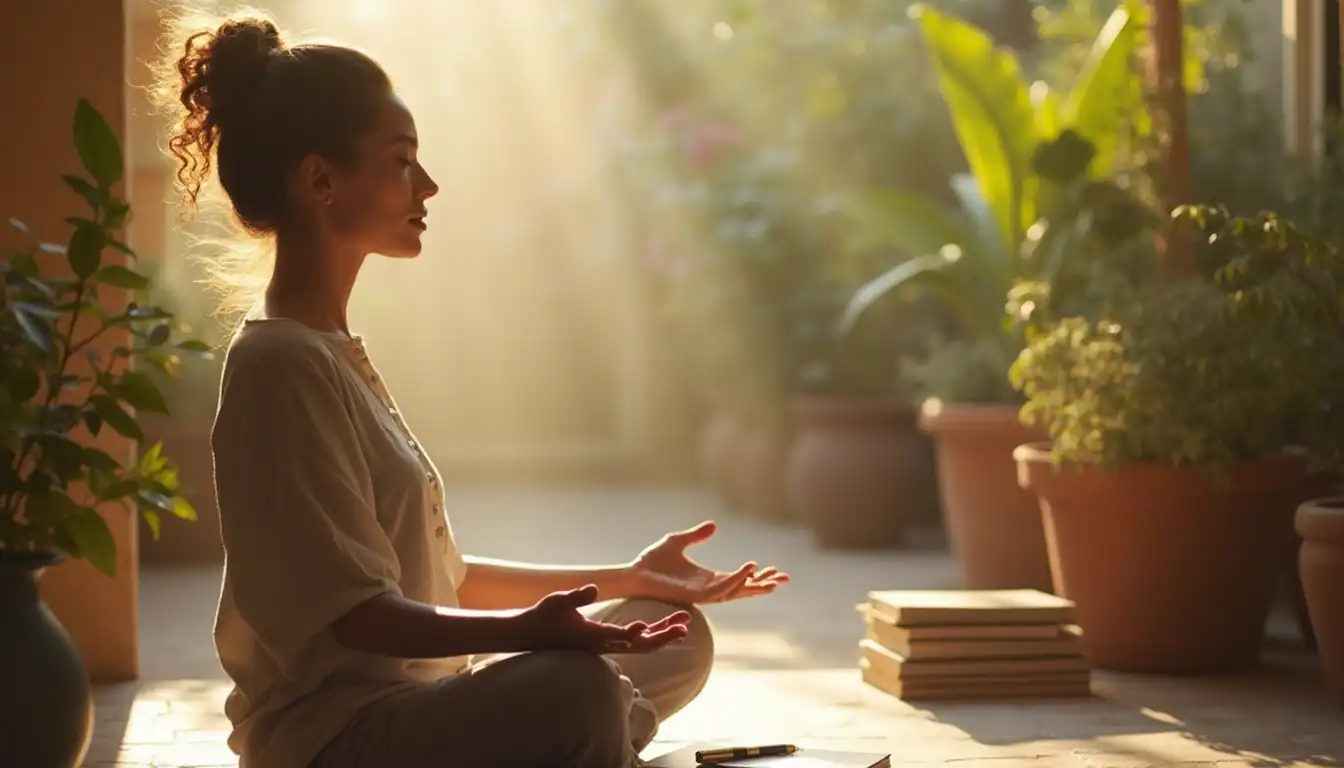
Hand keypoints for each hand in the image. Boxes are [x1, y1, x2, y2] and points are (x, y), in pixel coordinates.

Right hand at [517, 584, 689, 653]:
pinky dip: (653, 634)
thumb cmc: (544, 616)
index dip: (632, 632)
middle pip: (639, 645)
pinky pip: (636, 641)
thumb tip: (592, 589)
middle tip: (685, 625)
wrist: (533, 634)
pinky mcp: (608, 642)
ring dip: (663, 634)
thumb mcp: (556, 602)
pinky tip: (665, 626)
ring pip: (642, 644)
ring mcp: (607, 645)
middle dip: (663, 635)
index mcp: (591, 636)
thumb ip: (576, 596)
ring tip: (684, 623)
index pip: (616, 636)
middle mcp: (603, 644)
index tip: (646, 625)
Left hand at [629, 521, 789, 605]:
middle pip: (743, 589)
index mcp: (708, 578)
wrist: (635, 573)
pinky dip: (736, 581)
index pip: (739, 579)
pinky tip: (748, 571)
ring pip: (735, 590)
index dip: (756, 576)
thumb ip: (697, 535)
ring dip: (753, 583)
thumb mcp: (678, 541)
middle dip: (763, 585)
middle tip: (785, 579)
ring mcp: (703, 593)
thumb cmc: (653, 560)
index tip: (774, 569)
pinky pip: (721, 589)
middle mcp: (709, 588)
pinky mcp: (696, 595)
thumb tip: (715, 525)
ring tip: (771, 576)